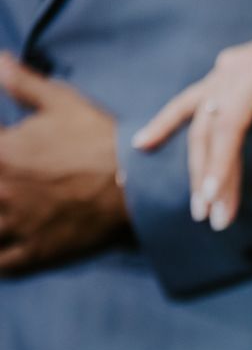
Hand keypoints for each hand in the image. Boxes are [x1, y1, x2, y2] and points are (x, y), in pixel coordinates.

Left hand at [0, 53, 127, 273]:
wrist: (139, 183)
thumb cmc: (102, 140)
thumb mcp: (63, 103)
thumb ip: (21, 82)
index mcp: (0, 153)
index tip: (2, 151)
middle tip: (5, 183)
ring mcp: (15, 226)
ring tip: (6, 211)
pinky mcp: (35, 253)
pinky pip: (0, 267)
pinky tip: (4, 247)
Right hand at [132, 14, 251, 230]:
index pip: (229, 123)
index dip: (219, 162)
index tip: (214, 197)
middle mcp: (230, 69)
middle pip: (210, 128)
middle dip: (208, 175)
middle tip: (211, 218)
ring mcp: (221, 72)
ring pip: (199, 122)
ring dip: (196, 164)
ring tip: (197, 207)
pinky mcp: (220, 79)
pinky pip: (188, 103)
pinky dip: (167, 123)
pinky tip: (142, 144)